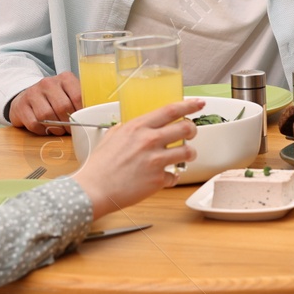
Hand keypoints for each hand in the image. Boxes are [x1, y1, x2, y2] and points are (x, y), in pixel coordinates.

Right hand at [8, 73, 84, 134]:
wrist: (27, 96)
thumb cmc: (54, 99)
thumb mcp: (69, 94)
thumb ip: (82, 102)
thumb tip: (97, 115)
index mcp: (64, 78)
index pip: (78, 96)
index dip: (81, 113)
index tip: (83, 122)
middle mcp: (48, 83)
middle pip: (62, 107)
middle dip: (69, 123)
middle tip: (71, 130)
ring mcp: (33, 93)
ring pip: (47, 116)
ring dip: (55, 128)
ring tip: (59, 130)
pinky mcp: (21, 106)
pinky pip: (34, 124)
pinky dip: (42, 131)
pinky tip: (45, 129)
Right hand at [72, 99, 201, 219]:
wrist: (94, 189)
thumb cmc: (99, 165)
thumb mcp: (112, 137)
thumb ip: (127, 128)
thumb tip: (134, 126)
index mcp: (138, 127)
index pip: (171, 110)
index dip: (189, 105)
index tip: (199, 104)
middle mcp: (149, 140)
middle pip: (186, 128)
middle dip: (193, 130)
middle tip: (191, 133)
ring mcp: (156, 160)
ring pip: (188, 151)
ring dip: (190, 153)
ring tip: (185, 156)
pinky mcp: (158, 180)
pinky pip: (176, 175)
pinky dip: (173, 177)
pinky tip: (167, 177)